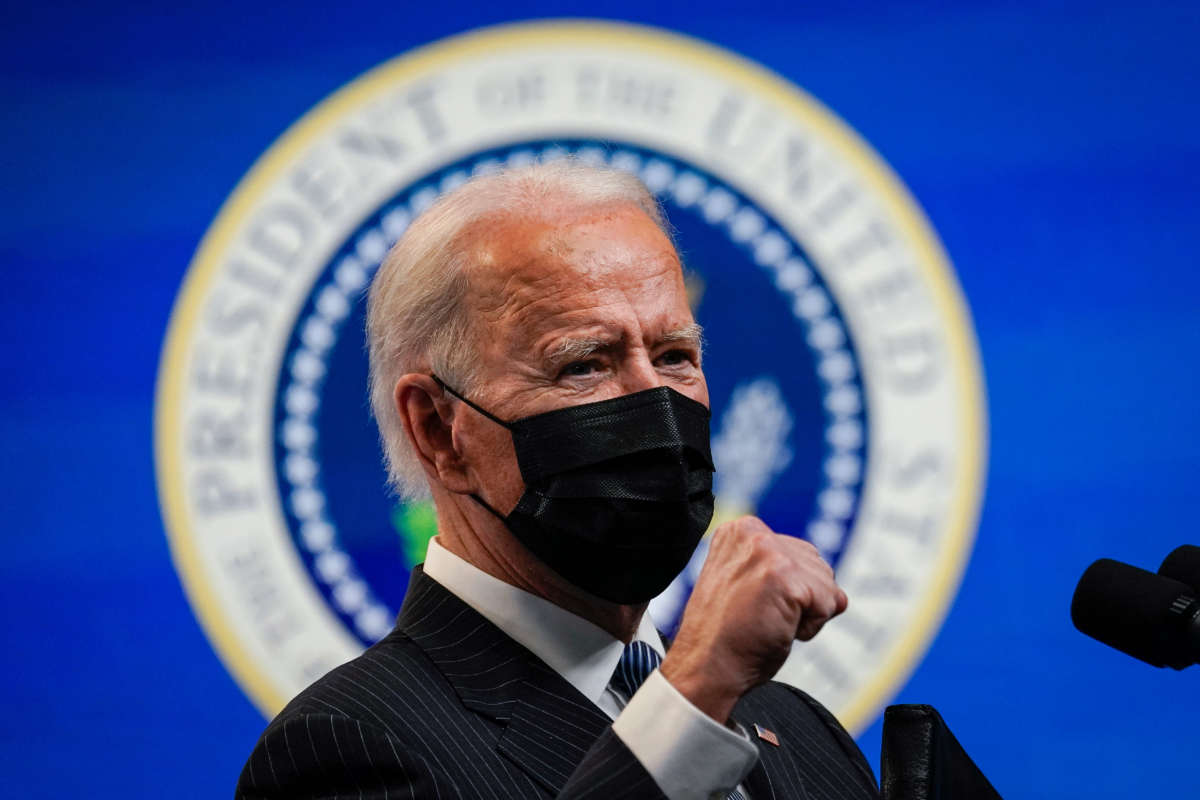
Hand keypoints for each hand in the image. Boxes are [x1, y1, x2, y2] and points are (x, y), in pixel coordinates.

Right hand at [659, 516, 847, 722]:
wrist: (706, 667)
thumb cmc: (728, 637)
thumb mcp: (748, 585)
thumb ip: (785, 571)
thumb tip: (841, 597)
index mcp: (740, 530)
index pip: (800, 553)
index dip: (789, 589)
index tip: (755, 604)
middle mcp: (752, 532)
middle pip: (817, 565)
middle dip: (802, 598)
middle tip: (762, 616)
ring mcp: (767, 551)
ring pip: (827, 583)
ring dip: (807, 613)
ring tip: (767, 622)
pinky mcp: (784, 575)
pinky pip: (829, 603)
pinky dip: (810, 627)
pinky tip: (777, 629)